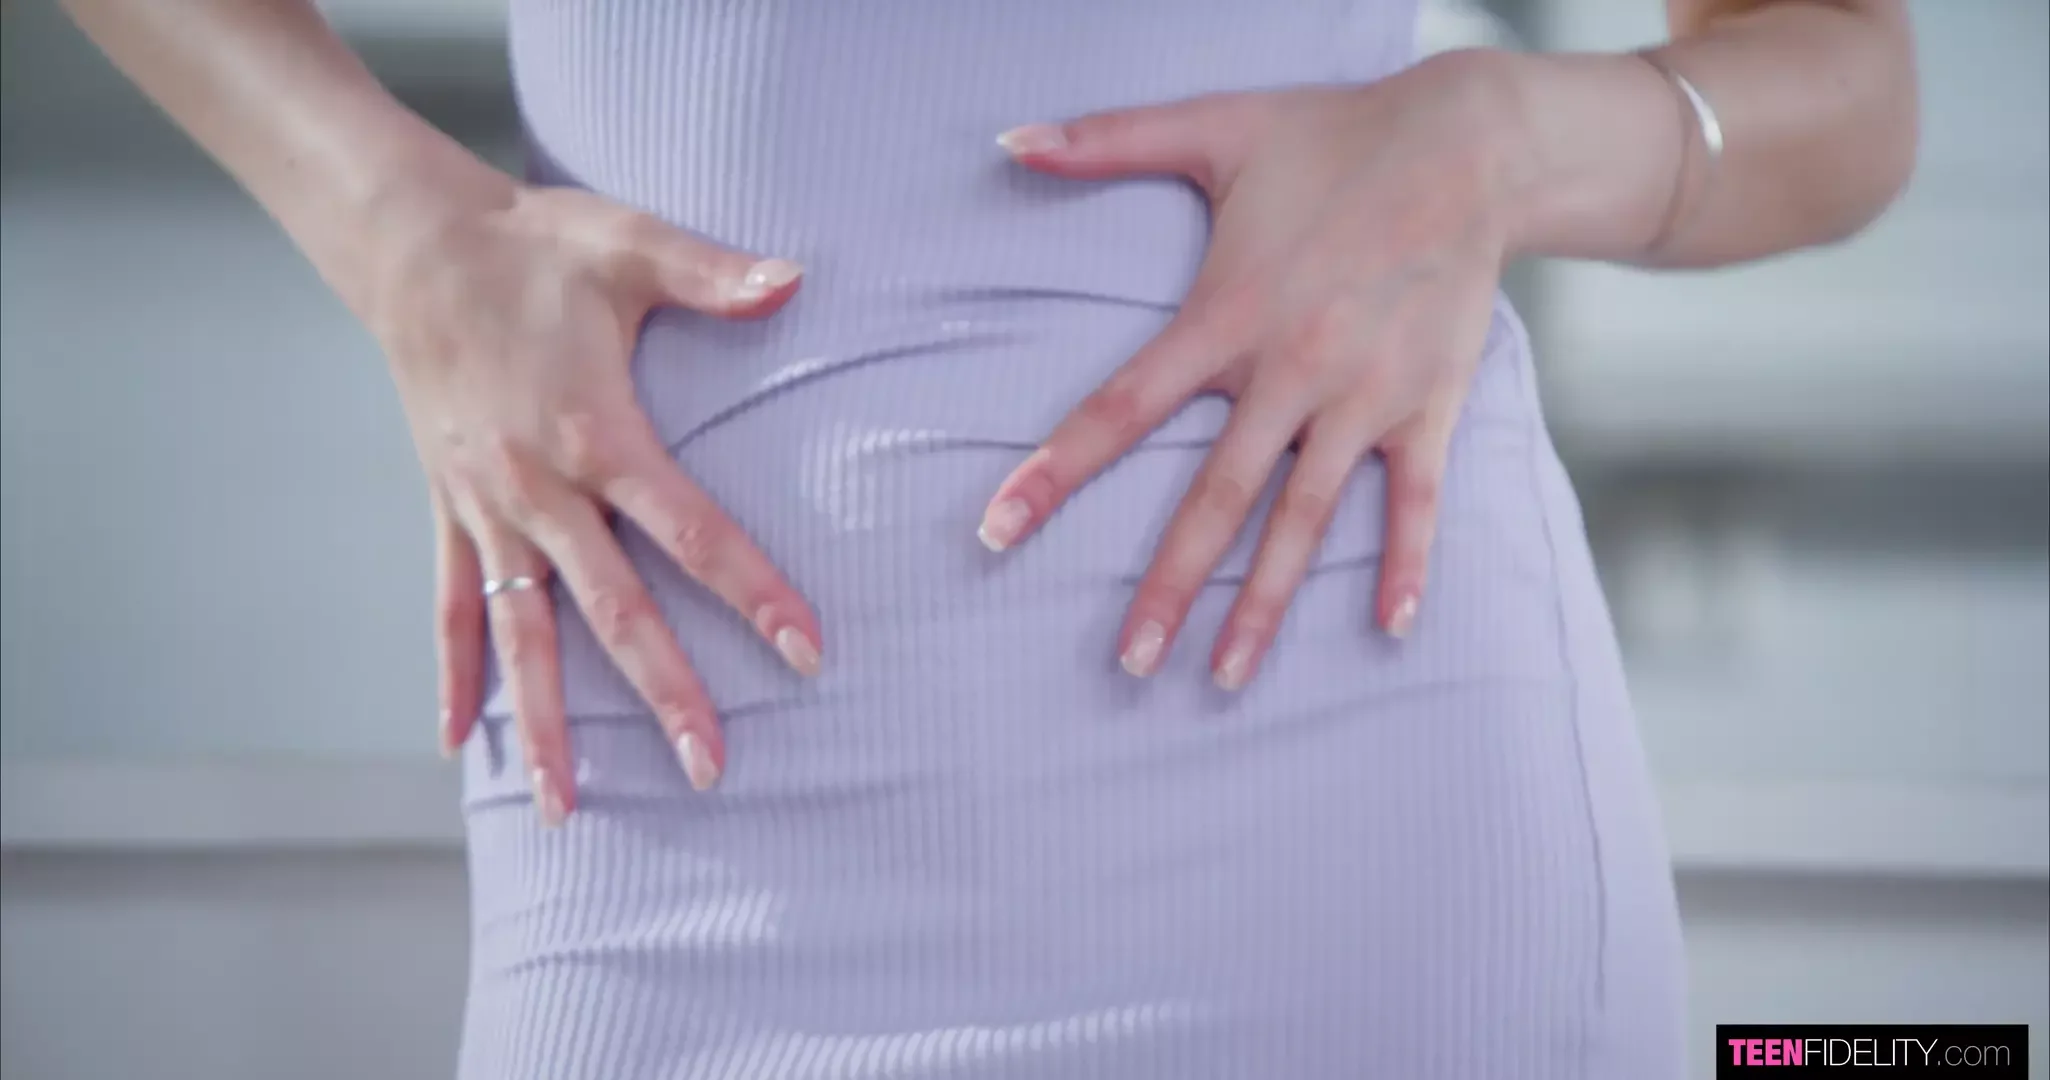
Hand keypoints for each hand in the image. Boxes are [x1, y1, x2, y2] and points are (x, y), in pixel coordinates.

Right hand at [367, 184, 823, 820]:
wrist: (412, 245)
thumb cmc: (532, 246)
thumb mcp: (627, 244)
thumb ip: (712, 272)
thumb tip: (795, 279)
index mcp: (598, 434)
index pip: (693, 532)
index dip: (753, 592)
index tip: (805, 651)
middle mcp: (540, 491)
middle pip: (614, 612)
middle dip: (665, 694)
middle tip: (710, 769)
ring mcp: (488, 510)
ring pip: (523, 636)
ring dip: (545, 724)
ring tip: (565, 808)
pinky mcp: (449, 509)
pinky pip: (451, 608)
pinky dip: (456, 674)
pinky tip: (459, 744)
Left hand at [980, 52, 1518, 689]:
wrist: (1470, 144)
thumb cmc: (1332, 136)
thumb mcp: (1215, 125)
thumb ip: (1107, 139)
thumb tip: (1010, 138)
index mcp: (1228, 315)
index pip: (1122, 407)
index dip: (1056, 472)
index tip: (997, 530)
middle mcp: (1292, 370)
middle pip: (1214, 498)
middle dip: (1168, 587)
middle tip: (1128, 664)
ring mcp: (1364, 398)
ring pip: (1303, 521)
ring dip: (1264, 604)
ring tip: (1225, 677)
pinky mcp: (1426, 407)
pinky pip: (1416, 501)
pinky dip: (1407, 564)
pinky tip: (1390, 628)